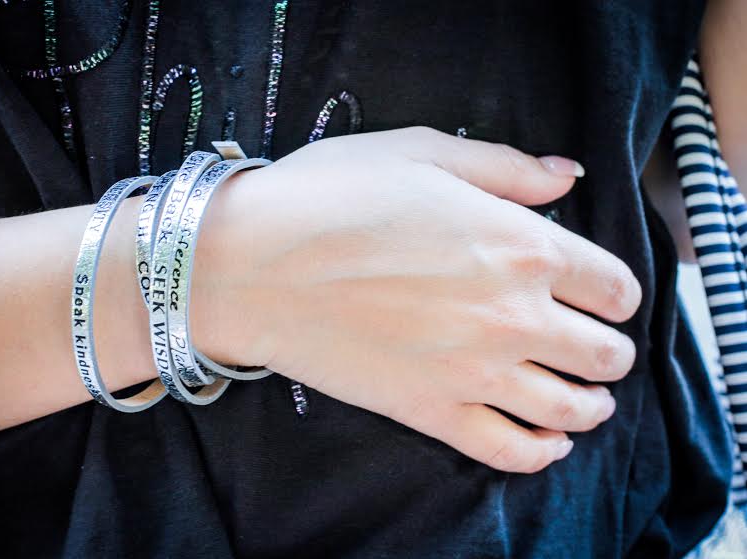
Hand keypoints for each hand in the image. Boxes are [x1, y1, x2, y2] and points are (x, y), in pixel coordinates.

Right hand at [192, 127, 640, 472]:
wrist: (251, 263)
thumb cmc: (329, 196)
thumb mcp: (421, 152)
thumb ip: (505, 168)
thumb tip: (567, 178)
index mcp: (521, 245)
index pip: (615, 286)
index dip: (618, 291)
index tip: (602, 294)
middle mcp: (514, 315)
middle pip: (606, 354)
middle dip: (610, 349)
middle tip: (593, 343)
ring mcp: (475, 371)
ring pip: (573, 409)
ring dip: (591, 404)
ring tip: (584, 397)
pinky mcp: (431, 412)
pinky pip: (511, 451)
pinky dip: (542, 452)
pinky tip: (547, 441)